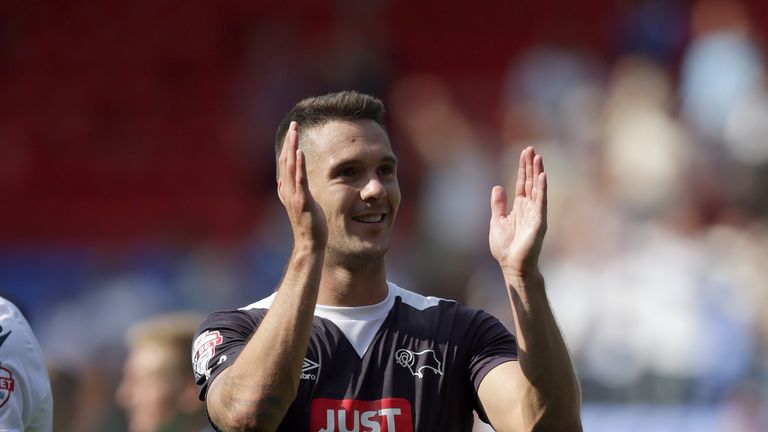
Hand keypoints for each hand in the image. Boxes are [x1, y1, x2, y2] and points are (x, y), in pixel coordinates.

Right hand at [277, 121, 327, 249]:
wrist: (309, 243)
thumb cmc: (307, 225)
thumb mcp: (297, 205)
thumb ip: (288, 192)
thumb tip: (282, 183)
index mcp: (287, 189)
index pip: (286, 163)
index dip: (288, 147)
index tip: (292, 132)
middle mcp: (287, 190)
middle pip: (287, 160)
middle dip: (290, 142)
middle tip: (295, 124)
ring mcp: (293, 195)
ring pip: (291, 167)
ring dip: (293, 148)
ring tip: (295, 132)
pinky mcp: (302, 201)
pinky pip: (300, 180)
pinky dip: (299, 165)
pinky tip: (300, 152)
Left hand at [489, 147, 546, 275]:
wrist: (511, 265)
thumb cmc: (506, 247)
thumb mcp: (497, 221)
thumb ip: (498, 205)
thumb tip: (497, 187)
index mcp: (519, 207)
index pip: (522, 183)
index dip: (522, 168)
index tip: (524, 153)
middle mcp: (529, 208)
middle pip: (530, 181)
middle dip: (530, 165)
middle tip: (531, 148)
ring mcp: (536, 213)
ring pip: (537, 188)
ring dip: (537, 172)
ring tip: (538, 156)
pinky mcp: (539, 221)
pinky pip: (541, 202)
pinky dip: (542, 188)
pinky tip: (543, 175)